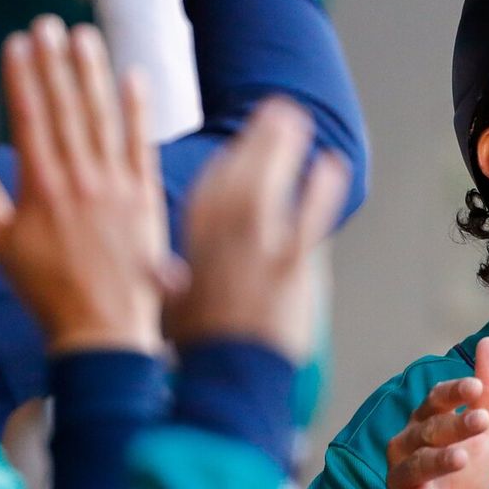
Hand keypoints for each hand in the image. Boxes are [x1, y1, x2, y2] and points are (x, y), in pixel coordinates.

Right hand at [0, 16, 172, 353]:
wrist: (103, 327)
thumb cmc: (46, 290)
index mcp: (41, 187)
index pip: (30, 118)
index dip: (23, 77)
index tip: (17, 43)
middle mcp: (80, 178)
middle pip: (66, 108)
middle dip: (55, 63)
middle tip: (48, 24)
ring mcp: (116, 184)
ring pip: (102, 117)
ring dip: (93, 74)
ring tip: (84, 36)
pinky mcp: (146, 195)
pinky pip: (141, 144)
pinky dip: (138, 110)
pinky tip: (134, 77)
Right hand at [166, 98, 349, 361]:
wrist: (228, 381)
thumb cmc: (200, 350)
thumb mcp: (171, 310)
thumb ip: (168, 282)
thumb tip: (158, 275)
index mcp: (192, 244)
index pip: (209, 190)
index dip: (228, 161)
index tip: (242, 141)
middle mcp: (221, 238)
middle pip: (238, 173)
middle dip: (256, 136)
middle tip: (275, 107)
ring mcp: (256, 248)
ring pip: (268, 183)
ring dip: (282, 146)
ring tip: (297, 118)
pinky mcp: (290, 265)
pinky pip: (308, 216)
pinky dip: (319, 188)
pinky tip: (330, 164)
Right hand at [379, 337, 488, 488]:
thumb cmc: (457, 474)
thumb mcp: (480, 432)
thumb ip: (488, 391)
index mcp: (425, 423)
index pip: (435, 400)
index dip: (454, 392)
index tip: (478, 387)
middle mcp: (407, 447)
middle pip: (428, 430)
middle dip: (453, 424)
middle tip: (481, 420)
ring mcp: (402, 480)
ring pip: (416, 465)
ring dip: (439, 460)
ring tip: (463, 458)